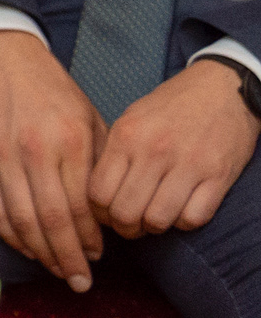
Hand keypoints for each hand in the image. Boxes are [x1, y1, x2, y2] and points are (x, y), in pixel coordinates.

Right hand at [0, 27, 108, 288]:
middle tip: (81, 283)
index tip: (99, 257)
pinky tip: (26, 247)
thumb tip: (107, 212)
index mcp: (69, 142)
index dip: (90, 239)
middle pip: (51, 221)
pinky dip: (10, 234)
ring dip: (40, 253)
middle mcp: (35, 153)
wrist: (0, 57)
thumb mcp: (89, 117)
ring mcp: (2, 158)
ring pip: (21, 221)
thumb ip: (100, 163)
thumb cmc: (52, 89)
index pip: (81, 206)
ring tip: (56, 271)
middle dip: (68, 258)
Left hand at [90, 56, 260, 240]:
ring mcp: (188, 164)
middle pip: (125, 212)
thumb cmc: (171, 106)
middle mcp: (154, 151)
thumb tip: (95, 193)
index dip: (98, 214)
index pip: (98, 193)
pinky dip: (184, 223)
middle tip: (130, 225)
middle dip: (125, 228)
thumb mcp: (131, 119)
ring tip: (154, 219)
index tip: (106, 215)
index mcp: (127, 136)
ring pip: (158, 220)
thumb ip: (113, 153)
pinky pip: (193, 218)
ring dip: (154, 228)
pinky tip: (180, 211)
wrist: (222, 89)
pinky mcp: (218, 176)